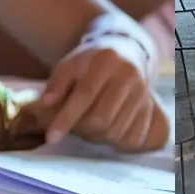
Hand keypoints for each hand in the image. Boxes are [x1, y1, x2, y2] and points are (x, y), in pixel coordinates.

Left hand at [29, 35, 168, 151]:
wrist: (127, 52)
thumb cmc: (92, 62)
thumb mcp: (71, 63)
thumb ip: (57, 82)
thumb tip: (46, 104)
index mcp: (106, 60)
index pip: (85, 94)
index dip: (66, 118)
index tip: (51, 137)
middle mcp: (128, 76)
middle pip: (102, 118)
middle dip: (82, 129)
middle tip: (73, 128)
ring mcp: (142, 93)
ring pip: (116, 130)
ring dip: (96, 136)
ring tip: (87, 127)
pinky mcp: (149, 108)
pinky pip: (131, 136)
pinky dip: (114, 140)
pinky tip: (104, 132)